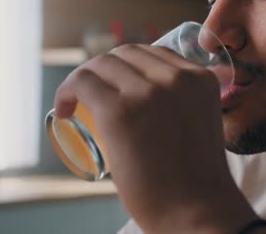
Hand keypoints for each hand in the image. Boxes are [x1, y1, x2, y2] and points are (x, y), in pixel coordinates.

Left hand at [54, 44, 257, 232]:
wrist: (197, 212)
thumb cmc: (197, 181)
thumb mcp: (198, 124)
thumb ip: (181, 105)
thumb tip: (148, 103)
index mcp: (200, 80)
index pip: (156, 53)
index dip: (130, 66)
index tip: (117, 85)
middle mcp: (177, 77)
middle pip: (128, 52)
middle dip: (107, 68)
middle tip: (94, 95)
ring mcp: (148, 92)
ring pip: (103, 63)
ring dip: (85, 78)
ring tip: (75, 102)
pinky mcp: (120, 110)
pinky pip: (83, 82)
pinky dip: (67, 91)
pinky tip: (64, 110)